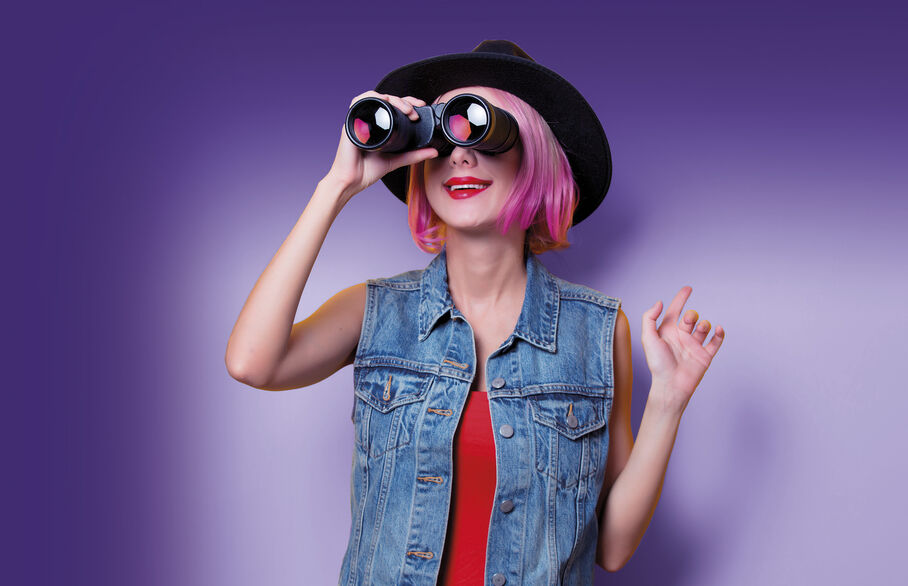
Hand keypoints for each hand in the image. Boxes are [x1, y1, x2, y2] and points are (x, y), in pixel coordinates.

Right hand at [324, 91, 438, 202]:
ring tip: (405, 109)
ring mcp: (360, 120)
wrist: (351, 180)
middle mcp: (369, 120)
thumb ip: (414, 155)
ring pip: (376, 97)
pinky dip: (372, 97)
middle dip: (404, 100)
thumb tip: (433, 152)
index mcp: (379, 126)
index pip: (393, 106)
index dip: (407, 102)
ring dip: (392, 98)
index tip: (420, 106)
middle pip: (387, 99)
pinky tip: (384, 101)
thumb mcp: (397, 160)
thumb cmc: (367, 171)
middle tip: (414, 112)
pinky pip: (359, 102)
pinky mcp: (351, 122)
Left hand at [640, 286, 724, 414]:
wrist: (671, 385)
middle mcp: (681, 337)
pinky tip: (718, 329)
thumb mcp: (647, 338)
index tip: (688, 288)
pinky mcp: (705, 355)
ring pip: (704, 327)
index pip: (674, 310)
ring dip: (704, 324)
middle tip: (688, 321)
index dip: (680, 299)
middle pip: (690, 317)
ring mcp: (694, 346)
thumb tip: (660, 302)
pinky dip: (719, 334)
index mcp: (667, 332)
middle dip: (691, 315)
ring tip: (700, 329)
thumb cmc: (657, 364)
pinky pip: (716, 341)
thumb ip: (649, 318)